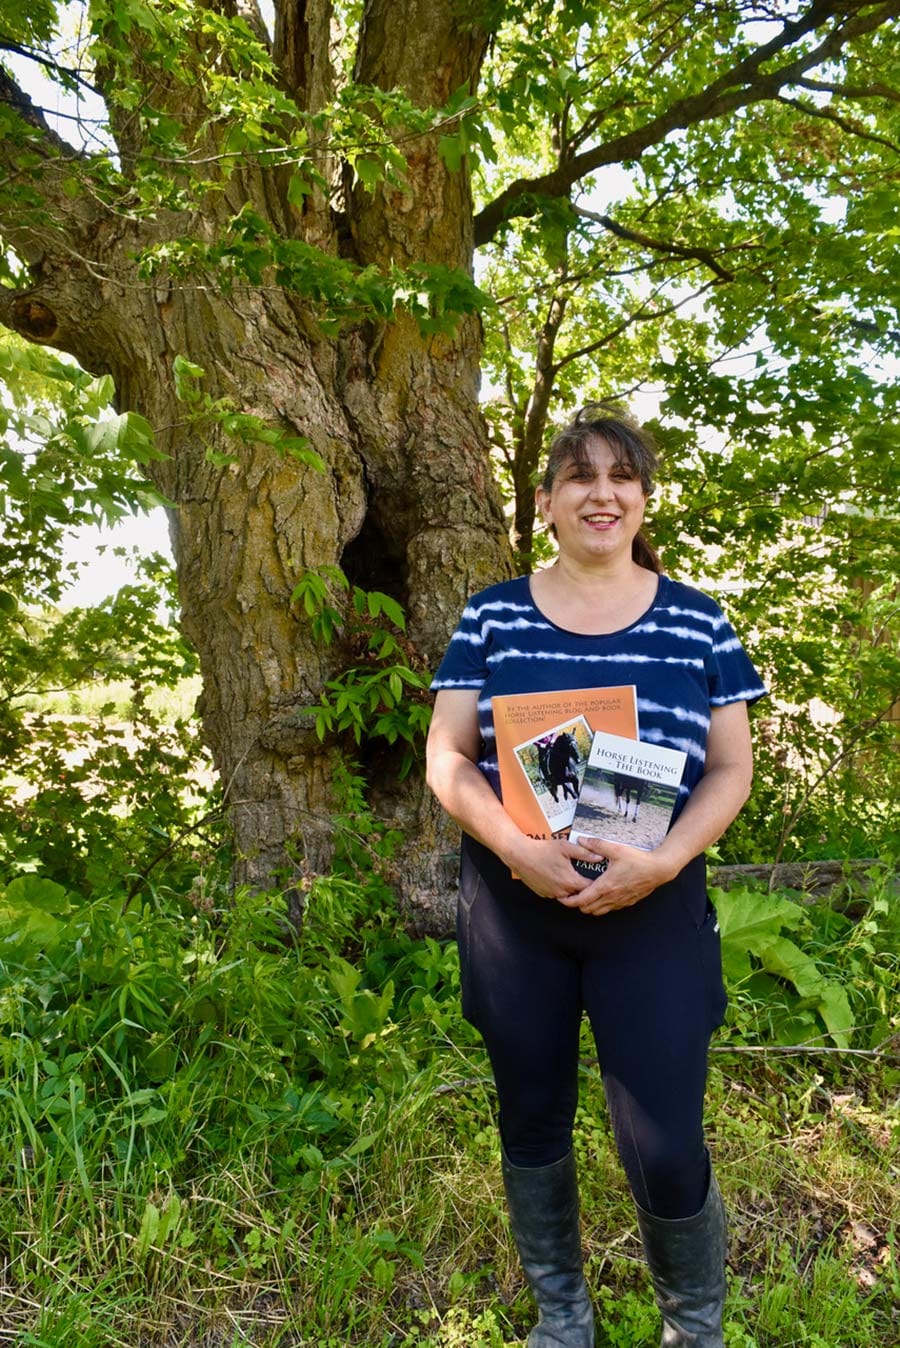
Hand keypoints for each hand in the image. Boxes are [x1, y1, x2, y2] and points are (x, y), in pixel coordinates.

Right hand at [502, 836, 599, 899]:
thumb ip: (584, 853)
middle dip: (584, 886)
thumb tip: (599, 857)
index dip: (596, 883)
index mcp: (570, 881)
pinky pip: (556, 894)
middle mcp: (562, 891)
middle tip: (585, 875)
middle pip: (579, 893)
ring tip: (571, 875)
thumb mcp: (566, 847)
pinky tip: (558, 877)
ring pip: (567, 895)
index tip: (599, 878)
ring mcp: (551, 894)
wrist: (520, 855)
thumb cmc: (542, 850)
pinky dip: (560, 888)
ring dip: (571, 888)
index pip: (590, 888)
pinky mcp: (543, 893)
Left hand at [556, 837, 675, 915]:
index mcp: (605, 886)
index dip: (569, 901)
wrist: (658, 870)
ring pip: (598, 911)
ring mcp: (619, 901)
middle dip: (577, 904)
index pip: (582, 899)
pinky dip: (601, 906)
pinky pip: (610, 909)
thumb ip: (597, 845)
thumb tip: (582, 840)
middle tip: (571, 895)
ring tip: (584, 896)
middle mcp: (611, 897)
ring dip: (589, 906)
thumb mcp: (616, 849)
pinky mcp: (627, 902)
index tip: (562, 897)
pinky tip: (601, 896)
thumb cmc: (638, 860)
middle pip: (587, 909)